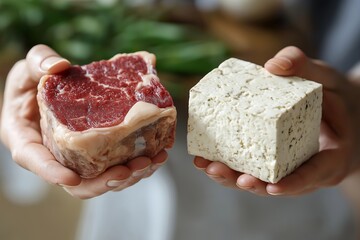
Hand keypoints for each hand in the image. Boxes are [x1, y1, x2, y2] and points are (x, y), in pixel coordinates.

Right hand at [0, 44, 167, 198]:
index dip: (53, 173)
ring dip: (129, 175)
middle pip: (78, 182)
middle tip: (129, 168)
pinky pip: (117, 165)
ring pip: (103, 178)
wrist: (47, 92)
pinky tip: (157, 153)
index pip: (38, 162)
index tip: (72, 177)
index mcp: (29, 141)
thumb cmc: (30, 85)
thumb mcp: (26, 72)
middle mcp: (56, 156)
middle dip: (105, 180)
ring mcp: (80, 157)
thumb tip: (59, 66)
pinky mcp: (99, 152)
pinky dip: (138, 163)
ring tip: (152, 160)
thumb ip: (38, 64)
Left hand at [193, 46, 359, 195]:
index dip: (292, 184)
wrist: (337, 111)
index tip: (271, 187)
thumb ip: (306, 69)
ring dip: (230, 176)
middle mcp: (304, 170)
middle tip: (219, 171)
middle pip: (275, 185)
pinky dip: (230, 164)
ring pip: (258, 180)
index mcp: (328, 159)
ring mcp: (286, 169)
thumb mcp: (328, 81)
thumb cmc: (336, 98)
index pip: (312, 176)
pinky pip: (251, 167)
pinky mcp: (271, 161)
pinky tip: (206, 157)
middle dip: (247, 182)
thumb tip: (273, 64)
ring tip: (206, 166)